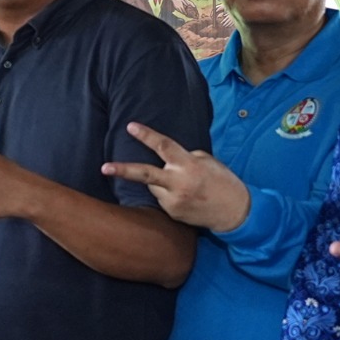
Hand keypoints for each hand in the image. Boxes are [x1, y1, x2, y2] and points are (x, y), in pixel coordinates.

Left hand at [102, 122, 250, 232]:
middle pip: (145, 174)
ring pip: (153, 186)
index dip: (146, 135)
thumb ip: (185, 157)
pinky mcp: (171, 213)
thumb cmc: (222, 181)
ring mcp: (173, 200)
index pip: (163, 146)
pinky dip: (167, 194)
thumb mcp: (207, 161)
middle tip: (104, 168)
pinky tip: (184, 197)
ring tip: (182, 185)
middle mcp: (178, 183)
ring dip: (160, 182)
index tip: (130, 126)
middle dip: (123, 170)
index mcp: (188, 165)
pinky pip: (161, 199)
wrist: (234, 211)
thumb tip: (166, 158)